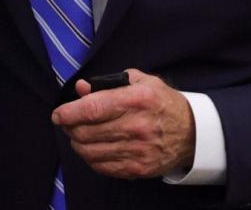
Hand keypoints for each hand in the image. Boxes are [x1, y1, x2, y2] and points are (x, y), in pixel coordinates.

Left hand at [51, 69, 194, 179]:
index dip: (69, 112)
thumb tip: (80, 89)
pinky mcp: (138, 169)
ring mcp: (138, 150)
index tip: (58, 114)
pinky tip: (92, 148)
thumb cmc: (161, 102)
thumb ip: (107, 83)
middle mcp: (137, 126)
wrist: (192, 132)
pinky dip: (90, 158)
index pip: (93, 108)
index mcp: (136, 99)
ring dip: (77, 143)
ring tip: (77, 135)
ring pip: (90, 151)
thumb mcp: (139, 81)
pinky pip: (102, 167)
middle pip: (87, 132)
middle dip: (69, 127)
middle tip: (66, 122)